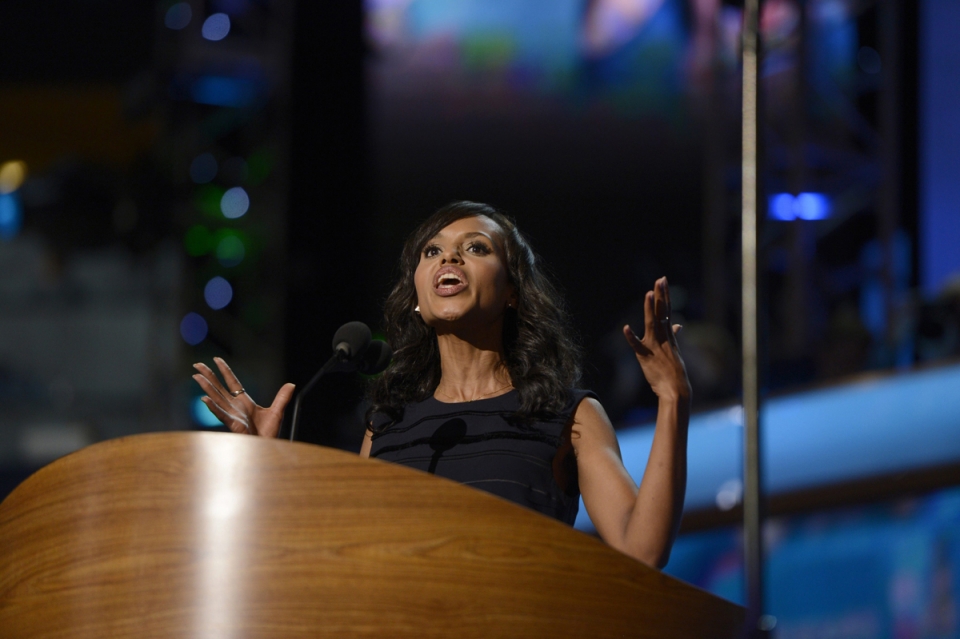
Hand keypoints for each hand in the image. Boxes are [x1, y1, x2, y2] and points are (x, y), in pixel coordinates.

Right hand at [192, 357, 295, 437]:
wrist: (267, 447)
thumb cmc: (269, 433)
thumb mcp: (277, 411)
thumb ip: (282, 397)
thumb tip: (291, 384)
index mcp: (244, 402)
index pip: (232, 382)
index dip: (224, 371)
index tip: (216, 359)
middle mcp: (235, 407)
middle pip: (219, 388)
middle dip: (208, 376)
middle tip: (197, 364)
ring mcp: (233, 415)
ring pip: (217, 398)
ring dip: (207, 387)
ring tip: (196, 377)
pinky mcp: (234, 425)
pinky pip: (222, 415)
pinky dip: (213, 407)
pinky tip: (205, 399)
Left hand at [623, 277, 690, 401]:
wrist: (676, 390)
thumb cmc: (675, 371)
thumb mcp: (675, 350)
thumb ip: (674, 335)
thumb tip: (678, 325)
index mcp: (669, 335)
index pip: (666, 310)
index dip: (664, 295)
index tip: (662, 281)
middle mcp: (663, 338)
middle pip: (661, 312)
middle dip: (661, 295)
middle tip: (661, 279)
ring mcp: (654, 346)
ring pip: (652, 324)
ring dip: (650, 309)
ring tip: (649, 293)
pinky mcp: (645, 357)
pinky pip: (637, 346)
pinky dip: (631, 338)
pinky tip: (625, 328)